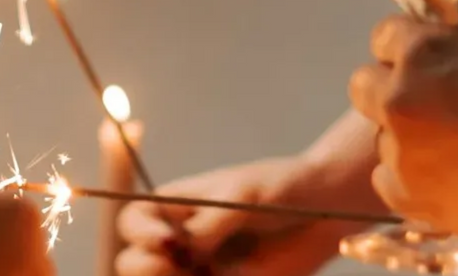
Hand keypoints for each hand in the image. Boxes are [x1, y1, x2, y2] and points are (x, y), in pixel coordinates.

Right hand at [115, 157, 361, 275]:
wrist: (325, 214)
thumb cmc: (281, 189)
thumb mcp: (244, 195)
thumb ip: (211, 224)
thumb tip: (186, 251)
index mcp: (176, 207)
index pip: (133, 221)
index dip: (141, 234)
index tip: (167, 241)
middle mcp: (180, 242)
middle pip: (133, 263)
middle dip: (145, 268)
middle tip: (180, 265)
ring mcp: (199, 270)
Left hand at [350, 17, 457, 258]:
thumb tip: (450, 76)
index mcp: (426, 49)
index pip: (383, 38)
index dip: (404, 55)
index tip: (423, 70)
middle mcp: (401, 95)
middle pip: (364, 87)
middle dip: (392, 95)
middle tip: (430, 114)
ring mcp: (401, 148)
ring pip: (382, 140)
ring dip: (408, 143)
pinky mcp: (410, 196)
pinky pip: (388, 184)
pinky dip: (411, 184)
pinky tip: (449, 186)